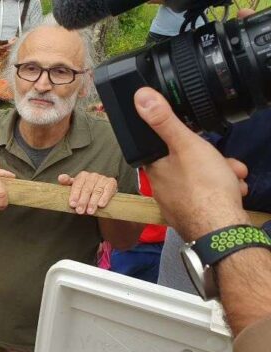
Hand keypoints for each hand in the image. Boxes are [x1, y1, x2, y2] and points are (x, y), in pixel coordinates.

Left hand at [58, 172, 117, 214]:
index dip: (74, 195)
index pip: (77, 185)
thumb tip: (61, 178)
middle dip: (83, 201)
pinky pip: (108, 190)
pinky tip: (101, 205)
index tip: (72, 205)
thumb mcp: (75, 189)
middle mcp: (92, 175)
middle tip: (80, 211)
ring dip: (93, 202)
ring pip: (97, 191)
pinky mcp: (112, 182)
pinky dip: (104, 198)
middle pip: (87, 189)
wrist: (101, 198)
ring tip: (90, 212)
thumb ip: (67, 183)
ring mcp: (102, 178)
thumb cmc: (85, 193)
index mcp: (82, 175)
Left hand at [134, 87, 249, 240]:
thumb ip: (164, 120)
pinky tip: (234, 192)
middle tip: (224, 163)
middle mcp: (162, 186)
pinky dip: (224, 191)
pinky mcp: (194, 214)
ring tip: (232, 178)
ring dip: (223, 174)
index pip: (165, 144)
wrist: (222, 230)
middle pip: (189, 160)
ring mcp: (179, 202)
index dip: (186, 139)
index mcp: (154, 168)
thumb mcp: (185, 145)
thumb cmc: (203, 188)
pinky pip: (210, 194)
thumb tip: (140, 97)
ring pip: (204, 177)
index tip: (200, 140)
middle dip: (213, 159)